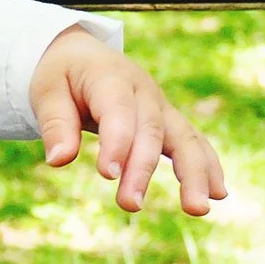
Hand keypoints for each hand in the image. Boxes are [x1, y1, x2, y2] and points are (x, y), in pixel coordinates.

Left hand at [29, 28, 227, 215]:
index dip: (116, 142)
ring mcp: (160, 106)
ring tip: (197, 209)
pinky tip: (218, 194)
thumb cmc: (61, 76)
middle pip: (150, 131)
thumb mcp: (46, 92)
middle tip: (130, 204)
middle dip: (142, 169)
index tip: (107, 175)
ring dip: (194, 174)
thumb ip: (55, 125)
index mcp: (110, 77)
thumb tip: (59, 160)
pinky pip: (192, 142)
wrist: (82, 54)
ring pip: (184, 138)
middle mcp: (143, 91)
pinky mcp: (167, 120)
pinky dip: (207, 166)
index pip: (118, 111)